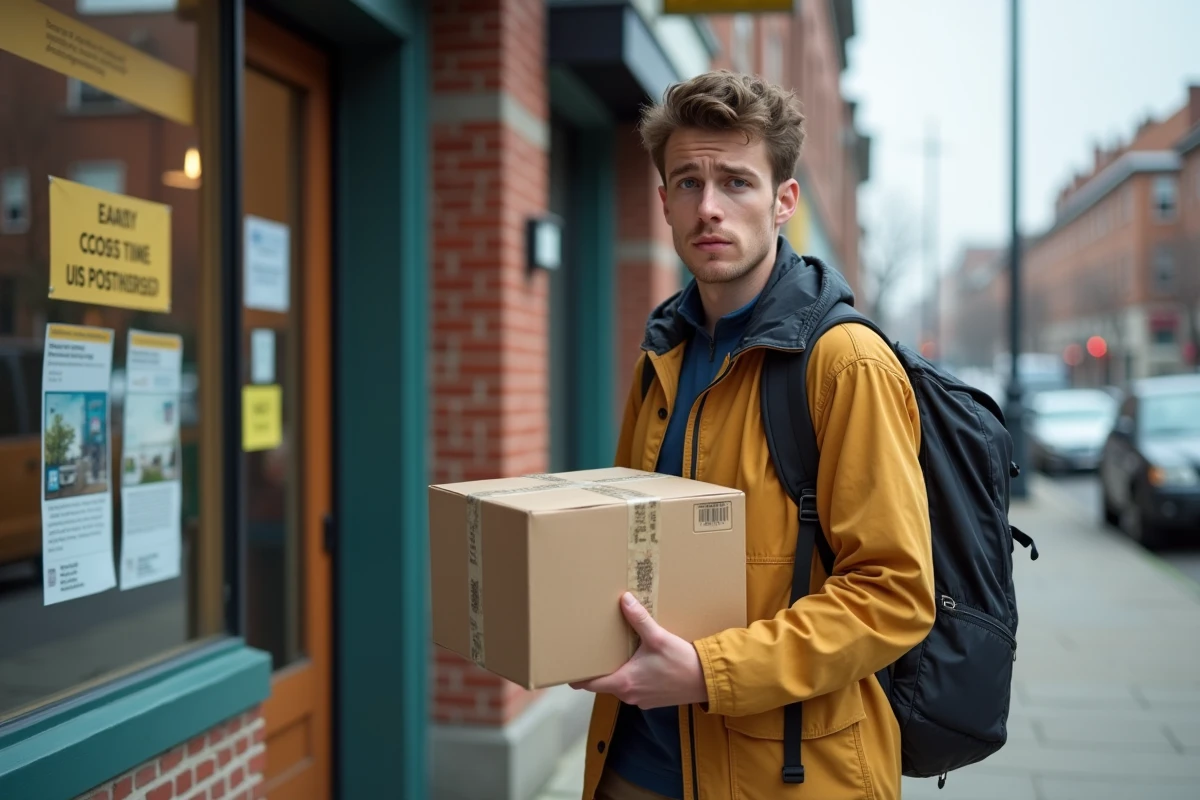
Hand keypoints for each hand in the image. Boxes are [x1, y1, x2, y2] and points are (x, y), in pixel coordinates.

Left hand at [569, 592, 708, 708]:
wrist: (708, 681)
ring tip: (614, 652)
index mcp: (624, 682)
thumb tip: (624, 599)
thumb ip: (639, 619)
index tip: (567, 666)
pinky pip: (634, 688)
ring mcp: (641, 700)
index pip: (589, 684)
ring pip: (619, 686)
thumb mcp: (658, 638)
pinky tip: (638, 661)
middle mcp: (629, 695)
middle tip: (591, 651)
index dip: (577, 676)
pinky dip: (631, 677)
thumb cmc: (681, 662)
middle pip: (603, 684)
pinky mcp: (652, 700)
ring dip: (616, 671)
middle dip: (597, 669)